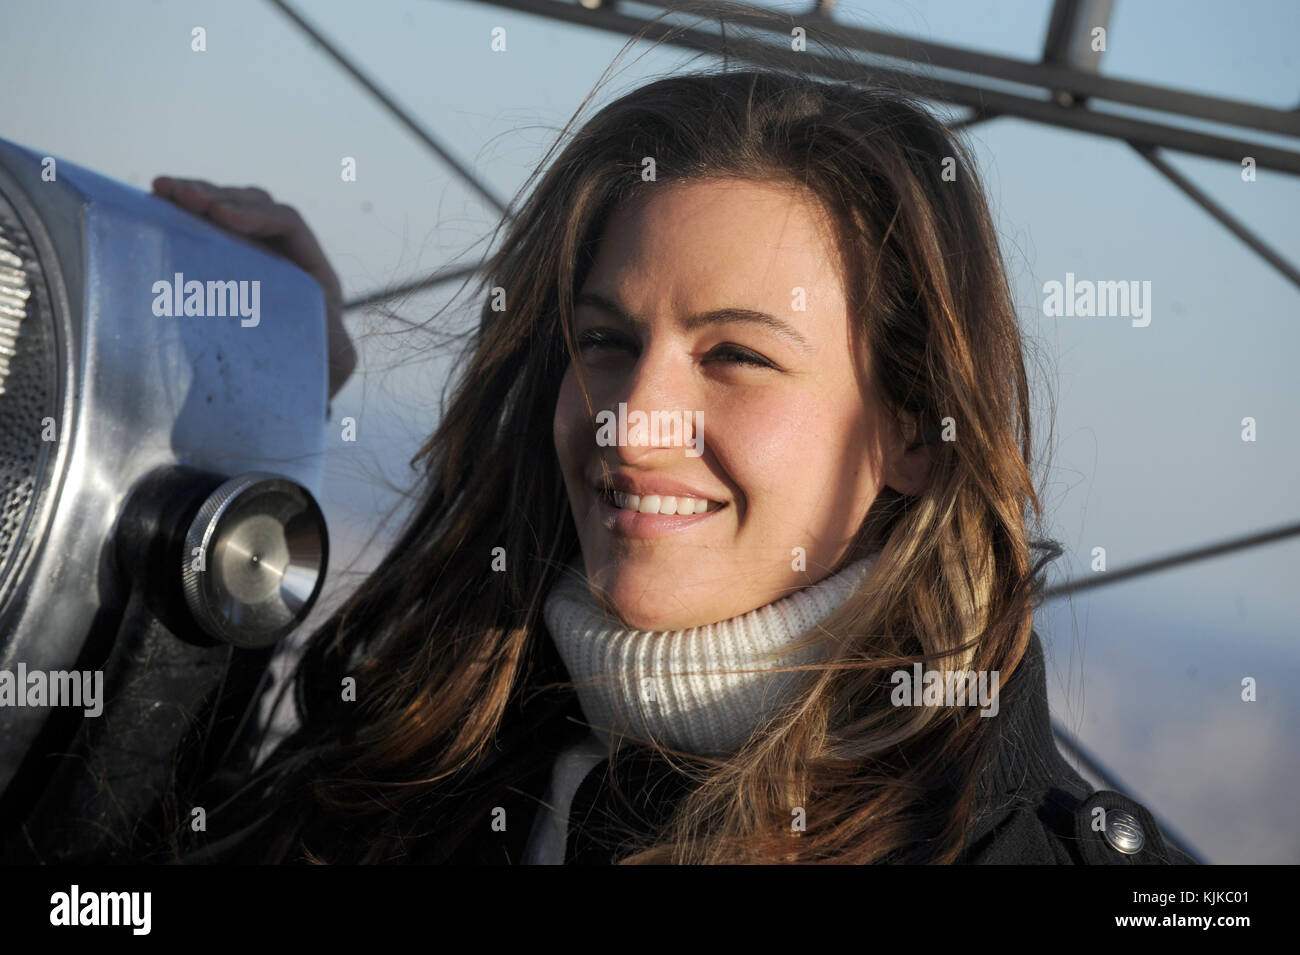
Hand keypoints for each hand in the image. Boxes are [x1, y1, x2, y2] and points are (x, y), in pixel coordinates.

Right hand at [150, 176, 356, 399]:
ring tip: (161, 189)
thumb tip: (327, 330)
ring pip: (226, 210)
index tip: (220, 217)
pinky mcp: (222, 265)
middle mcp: (286, 257)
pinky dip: (181, 215)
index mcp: (314, 273)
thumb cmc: (313, 378)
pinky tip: (155, 203)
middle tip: (181, 196)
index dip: (256, 214)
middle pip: (255, 207)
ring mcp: (252, 258)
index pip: (288, 225)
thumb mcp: (332, 362)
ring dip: (195, 196)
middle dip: (218, 196)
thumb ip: (333, 343)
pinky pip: (204, 229)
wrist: (287, 393)